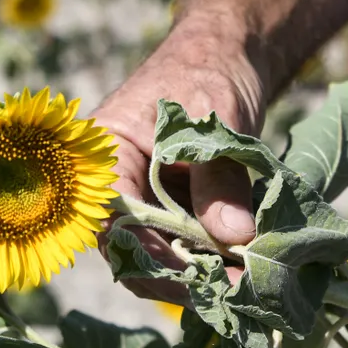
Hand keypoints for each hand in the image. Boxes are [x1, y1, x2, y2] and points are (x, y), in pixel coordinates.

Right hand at [89, 15, 266, 302]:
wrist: (225, 58)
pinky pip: (180, 251)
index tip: (202, 276)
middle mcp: (112, 190)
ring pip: (157, 260)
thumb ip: (220, 182)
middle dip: (180, 278)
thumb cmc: (209, 76)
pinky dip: (209, 264)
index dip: (154, 257)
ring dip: (198, 277)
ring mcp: (141, 206)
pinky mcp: (168, 215)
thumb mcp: (216, 126)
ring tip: (245, 284)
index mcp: (102, 160)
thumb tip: (234, 238)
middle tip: (234, 289)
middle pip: (131, 254)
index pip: (113, 224)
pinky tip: (241, 271)